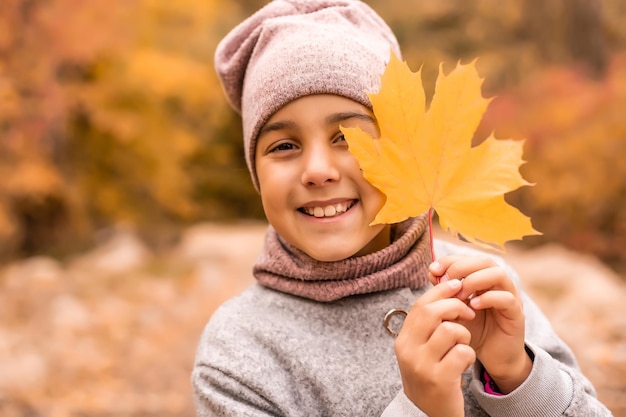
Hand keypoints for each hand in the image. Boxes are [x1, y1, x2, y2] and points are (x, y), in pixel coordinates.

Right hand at [395, 279, 475, 416]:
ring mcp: (422, 366)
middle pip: (432, 312)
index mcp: (402, 340)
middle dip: (455, 306)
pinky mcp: (440, 379)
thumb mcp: (420, 350)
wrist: (428, 415)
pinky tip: (464, 363)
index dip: (440, 291)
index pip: (420, 304)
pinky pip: (462, 352)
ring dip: (463, 334)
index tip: (457, 285)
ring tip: (462, 345)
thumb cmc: (429, 376)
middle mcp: (408, 351)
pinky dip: (469, 354)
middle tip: (468, 313)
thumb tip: (446, 290)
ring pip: (450, 330)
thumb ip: (428, 325)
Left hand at [429, 255, 531, 393]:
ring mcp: (510, 297)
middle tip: (446, 283)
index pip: (469, 258)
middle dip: (462, 267)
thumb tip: (432, 271)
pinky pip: (507, 298)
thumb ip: (444, 291)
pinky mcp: (517, 314)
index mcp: (483, 279)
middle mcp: (498, 284)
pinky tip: (472, 306)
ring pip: (498, 274)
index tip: (433, 271)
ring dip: (475, 280)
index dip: (450, 260)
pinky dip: (488, 298)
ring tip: (460, 295)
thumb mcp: (453, 309)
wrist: (491, 357)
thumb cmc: (472, 330)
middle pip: (485, 260)